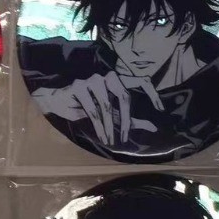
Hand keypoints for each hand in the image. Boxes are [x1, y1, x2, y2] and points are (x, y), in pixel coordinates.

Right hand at [32, 71, 163, 146]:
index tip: (160, 110)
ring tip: (110, 141)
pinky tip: (101, 136)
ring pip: (107, 105)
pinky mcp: (79, 86)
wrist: (58, 103)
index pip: (141, 80)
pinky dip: (98, 126)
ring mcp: (92, 79)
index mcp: (117, 81)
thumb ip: (130, 119)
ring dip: (109, 127)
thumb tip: (154, 128)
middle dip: (125, 120)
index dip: (152, 93)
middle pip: (124, 95)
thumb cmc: (86, 107)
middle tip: (125, 138)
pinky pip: (93, 109)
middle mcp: (107, 76)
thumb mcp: (111, 115)